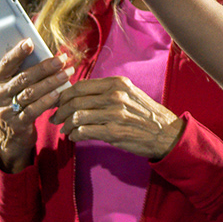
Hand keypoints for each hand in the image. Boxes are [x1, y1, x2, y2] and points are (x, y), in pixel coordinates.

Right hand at [0, 40, 69, 170]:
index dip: (18, 52)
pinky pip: (34, 110)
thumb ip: (22, 71)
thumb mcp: (12, 85)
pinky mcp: (16, 123)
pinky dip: (48, 100)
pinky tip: (59, 93)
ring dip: (51, 82)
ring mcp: (5, 110)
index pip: (6, 62)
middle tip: (62, 60)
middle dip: (45, 67)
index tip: (31, 42)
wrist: (10, 133)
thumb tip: (45, 54)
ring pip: (30, 93)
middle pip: (23, 78)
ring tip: (66, 74)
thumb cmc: (16, 100)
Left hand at [51, 76, 183, 159]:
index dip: (64, 95)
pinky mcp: (114, 132)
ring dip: (66, 125)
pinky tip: (74, 137)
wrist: (168, 134)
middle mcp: (115, 96)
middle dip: (59, 110)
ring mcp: (114, 114)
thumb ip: (107, 92)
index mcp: (117, 84)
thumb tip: (81, 96)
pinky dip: (75, 135)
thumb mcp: (130, 94)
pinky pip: (85, 132)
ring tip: (64, 129)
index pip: (80, 86)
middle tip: (54, 118)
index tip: (58, 102)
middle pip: (75, 101)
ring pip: (77, 117)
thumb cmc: (147, 115)